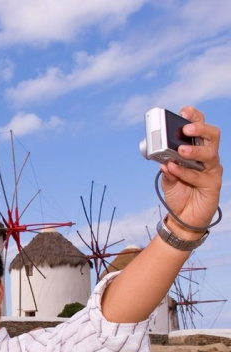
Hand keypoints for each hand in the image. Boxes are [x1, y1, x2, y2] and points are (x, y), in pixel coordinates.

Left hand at [160, 106, 222, 237]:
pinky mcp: (212, 184)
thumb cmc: (177, 194)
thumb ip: (165, 166)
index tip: (184, 110)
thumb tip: (163, 157)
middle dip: (200, 128)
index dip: (195, 117)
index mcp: (196, 150)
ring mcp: (211, 170)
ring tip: (179, 151)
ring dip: (194, 150)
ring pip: (210, 154)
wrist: (182, 218)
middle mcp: (207, 157)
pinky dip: (185, 172)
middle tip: (186, 128)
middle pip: (212, 135)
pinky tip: (173, 169)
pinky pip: (199, 175)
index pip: (199, 129)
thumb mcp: (166, 178)